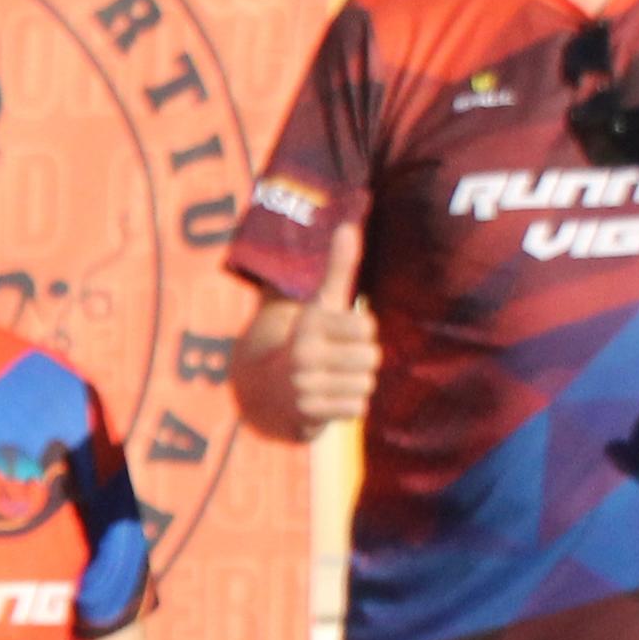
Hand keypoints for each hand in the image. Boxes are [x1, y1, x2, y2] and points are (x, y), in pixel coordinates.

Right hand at [264, 221, 375, 435]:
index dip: (361, 332)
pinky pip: (358, 408)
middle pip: (371, 358)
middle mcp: (303, 354)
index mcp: (309, 323)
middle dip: (361, 360)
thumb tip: (349, 225)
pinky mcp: (309, 414)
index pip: (367, 327)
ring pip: (366, 384)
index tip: (340, 333)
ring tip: (332, 379)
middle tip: (337, 360)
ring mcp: (304, 386)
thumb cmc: (308, 340)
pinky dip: (348, 405)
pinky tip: (329, 399)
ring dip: (355, 384)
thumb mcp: (321, 304)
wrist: (267, 389)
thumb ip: (338, 267)